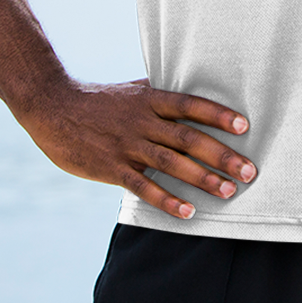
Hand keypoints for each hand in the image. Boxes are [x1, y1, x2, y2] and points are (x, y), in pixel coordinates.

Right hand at [18, 78, 256, 220]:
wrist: (51, 108)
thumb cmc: (97, 101)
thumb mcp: (132, 91)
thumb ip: (160, 96)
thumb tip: (191, 94)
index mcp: (150, 100)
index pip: (191, 105)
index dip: (218, 115)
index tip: (245, 126)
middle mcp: (142, 122)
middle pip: (188, 138)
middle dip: (221, 155)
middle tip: (250, 170)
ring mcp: (127, 146)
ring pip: (171, 164)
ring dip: (202, 179)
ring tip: (229, 191)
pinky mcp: (111, 168)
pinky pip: (143, 187)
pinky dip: (166, 200)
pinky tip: (187, 211)